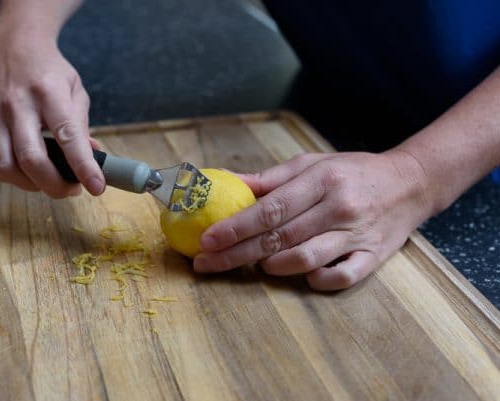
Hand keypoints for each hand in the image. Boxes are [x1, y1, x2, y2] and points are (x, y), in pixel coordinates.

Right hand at [0, 29, 103, 197]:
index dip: (83, 166)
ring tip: (49, 180)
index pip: (67, 135)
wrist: (14, 48)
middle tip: (72, 189)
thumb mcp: (76, 91)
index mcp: (49, 93)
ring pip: (6, 167)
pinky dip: (9, 178)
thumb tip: (92, 160)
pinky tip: (26, 173)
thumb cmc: (50, 72)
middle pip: (31, 159)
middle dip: (54, 185)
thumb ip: (82, 126)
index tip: (96, 187)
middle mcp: (17, 105)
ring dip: (31, 185)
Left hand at [194, 151, 430, 289]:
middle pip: (281, 237)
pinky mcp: (374, 257)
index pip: (271, 208)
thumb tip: (226, 181)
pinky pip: (344, 276)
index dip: (236, 226)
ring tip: (255, 265)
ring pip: (308, 258)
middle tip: (207, 263)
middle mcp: (339, 208)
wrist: (410, 183)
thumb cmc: (351, 172)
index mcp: (321, 181)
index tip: (208, 239)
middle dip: (238, 253)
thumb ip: (270, 178)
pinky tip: (301, 275)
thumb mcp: (312, 164)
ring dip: (274, 265)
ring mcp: (358, 235)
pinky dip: (319, 279)